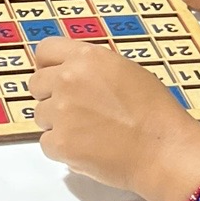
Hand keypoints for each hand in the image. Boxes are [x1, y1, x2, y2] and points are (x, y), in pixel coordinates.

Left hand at [30, 38, 199, 200]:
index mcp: (87, 58)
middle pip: (36, 85)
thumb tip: (72, 73)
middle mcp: (69, 80)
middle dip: (51, 97)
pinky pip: (46, 143)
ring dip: (58, 124)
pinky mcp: (60, 143)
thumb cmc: (154, 112)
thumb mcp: (126, 71)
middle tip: (77, 111)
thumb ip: (93, 68)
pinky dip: (62, 149)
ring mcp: (61, 112)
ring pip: (41, 115)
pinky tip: (87, 148)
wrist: (163, 149)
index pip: (45, 50)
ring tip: (90, 132)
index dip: (48, 65)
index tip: (54, 76)